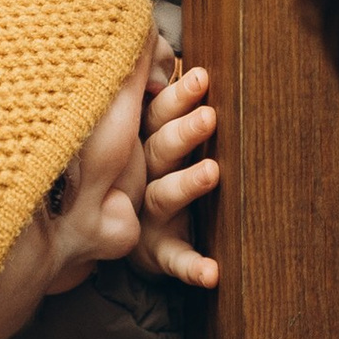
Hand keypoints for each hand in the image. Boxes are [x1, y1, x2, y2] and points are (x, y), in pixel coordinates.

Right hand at [138, 59, 218, 289]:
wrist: (126, 239)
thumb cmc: (151, 175)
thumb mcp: (152, 140)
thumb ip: (165, 108)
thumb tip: (196, 66)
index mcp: (145, 145)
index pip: (158, 114)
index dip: (177, 97)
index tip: (202, 76)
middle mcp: (142, 177)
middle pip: (160, 149)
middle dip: (184, 132)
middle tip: (210, 116)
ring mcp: (148, 214)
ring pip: (164, 196)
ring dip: (187, 185)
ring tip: (213, 172)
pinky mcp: (157, 252)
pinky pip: (175, 259)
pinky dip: (193, 266)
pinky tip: (212, 272)